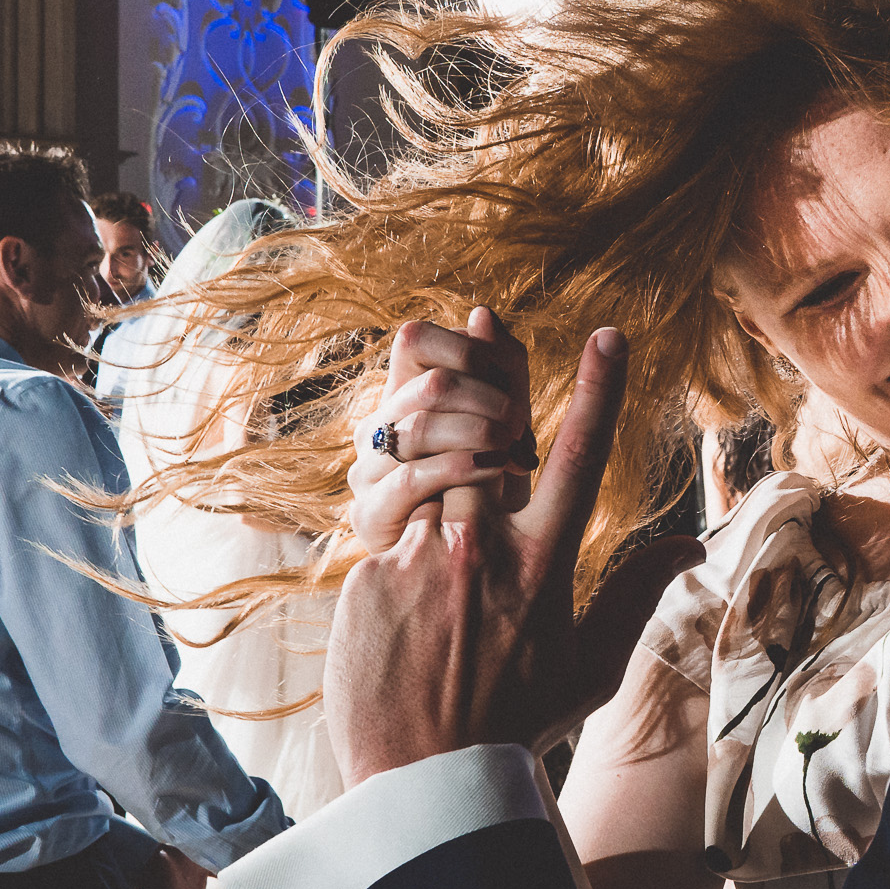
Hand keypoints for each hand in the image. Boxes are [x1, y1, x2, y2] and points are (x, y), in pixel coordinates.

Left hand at [325, 325, 703, 785]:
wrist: (426, 781)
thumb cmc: (517, 725)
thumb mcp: (594, 665)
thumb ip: (638, 592)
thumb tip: (691, 545)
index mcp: (549, 562)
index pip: (582, 457)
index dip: (599, 390)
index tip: (607, 334)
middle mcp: (487, 545)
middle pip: (487, 429)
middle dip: (487, 367)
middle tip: (482, 318)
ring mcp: (424, 554)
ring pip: (424, 455)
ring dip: (428, 413)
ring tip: (426, 365)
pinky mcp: (369, 571)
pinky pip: (377, 510)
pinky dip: (387, 493)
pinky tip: (391, 494)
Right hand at [347, 309, 537, 549]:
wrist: (478, 574)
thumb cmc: (493, 488)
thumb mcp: (507, 423)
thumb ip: (502, 369)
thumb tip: (483, 314)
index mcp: (407, 394)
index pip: (415, 339)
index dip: (464, 347)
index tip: (508, 374)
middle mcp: (380, 424)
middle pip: (429, 384)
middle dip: (488, 398)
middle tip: (520, 424)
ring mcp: (369, 469)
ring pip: (421, 423)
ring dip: (479, 431)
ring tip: (514, 452)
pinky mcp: (369, 513)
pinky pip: (413, 476)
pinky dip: (460, 468)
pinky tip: (493, 471)